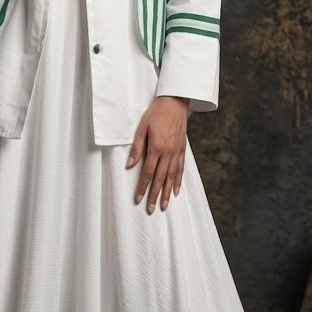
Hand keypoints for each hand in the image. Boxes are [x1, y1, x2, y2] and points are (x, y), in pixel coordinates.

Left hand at [125, 96, 190, 212]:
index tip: (138, 199)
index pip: (148, 173)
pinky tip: (176, 191)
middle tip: (150, 209)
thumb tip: (129, 166)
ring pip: (172, 177)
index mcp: (156, 148)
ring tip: (164, 206)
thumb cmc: (155, 113)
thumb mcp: (142, 128)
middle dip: (155, 195)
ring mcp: (177, 152)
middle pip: (161, 179)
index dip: (142, 187)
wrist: (175, 102)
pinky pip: (181, 169)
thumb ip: (136, 148)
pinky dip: (178, 181)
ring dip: (167, 193)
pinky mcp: (182, 149)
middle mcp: (168, 152)